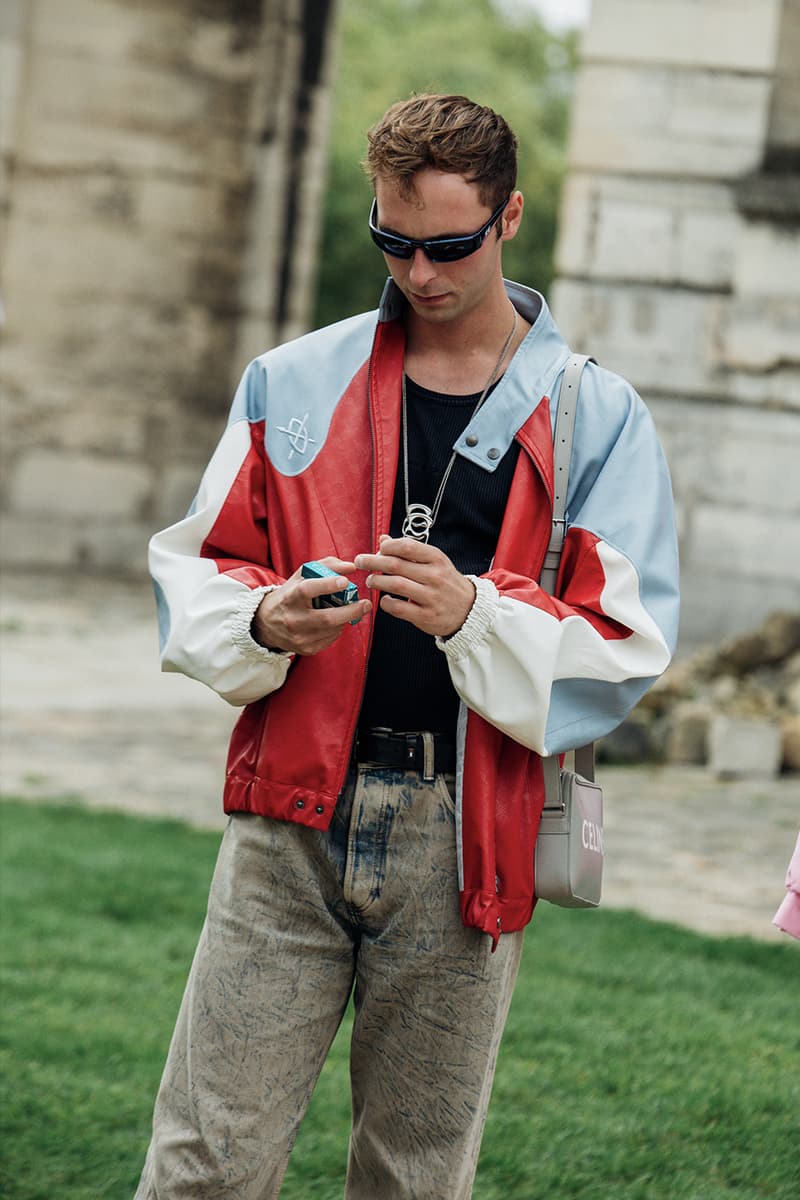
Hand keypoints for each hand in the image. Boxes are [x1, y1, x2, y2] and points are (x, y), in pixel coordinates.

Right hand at [252, 557, 370, 654]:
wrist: (266, 624)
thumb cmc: (289, 595)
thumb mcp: (301, 576)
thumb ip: (326, 566)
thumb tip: (351, 567)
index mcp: (290, 597)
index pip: (307, 591)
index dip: (327, 585)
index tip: (344, 581)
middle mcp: (293, 619)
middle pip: (327, 618)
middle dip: (351, 611)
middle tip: (366, 604)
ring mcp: (299, 637)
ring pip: (333, 629)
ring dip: (345, 619)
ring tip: (348, 610)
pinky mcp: (306, 649)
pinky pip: (331, 639)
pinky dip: (338, 629)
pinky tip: (335, 622)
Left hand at [354, 536, 474, 637]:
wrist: (470, 610)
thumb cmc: (446, 582)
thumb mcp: (434, 563)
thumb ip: (409, 551)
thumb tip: (383, 539)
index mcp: (437, 559)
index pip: (408, 547)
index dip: (388, 546)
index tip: (378, 549)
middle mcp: (435, 576)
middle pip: (397, 565)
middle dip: (373, 561)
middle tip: (360, 561)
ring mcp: (431, 597)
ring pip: (395, 584)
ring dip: (377, 581)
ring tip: (371, 580)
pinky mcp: (426, 616)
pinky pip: (398, 608)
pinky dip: (386, 603)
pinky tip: (383, 599)